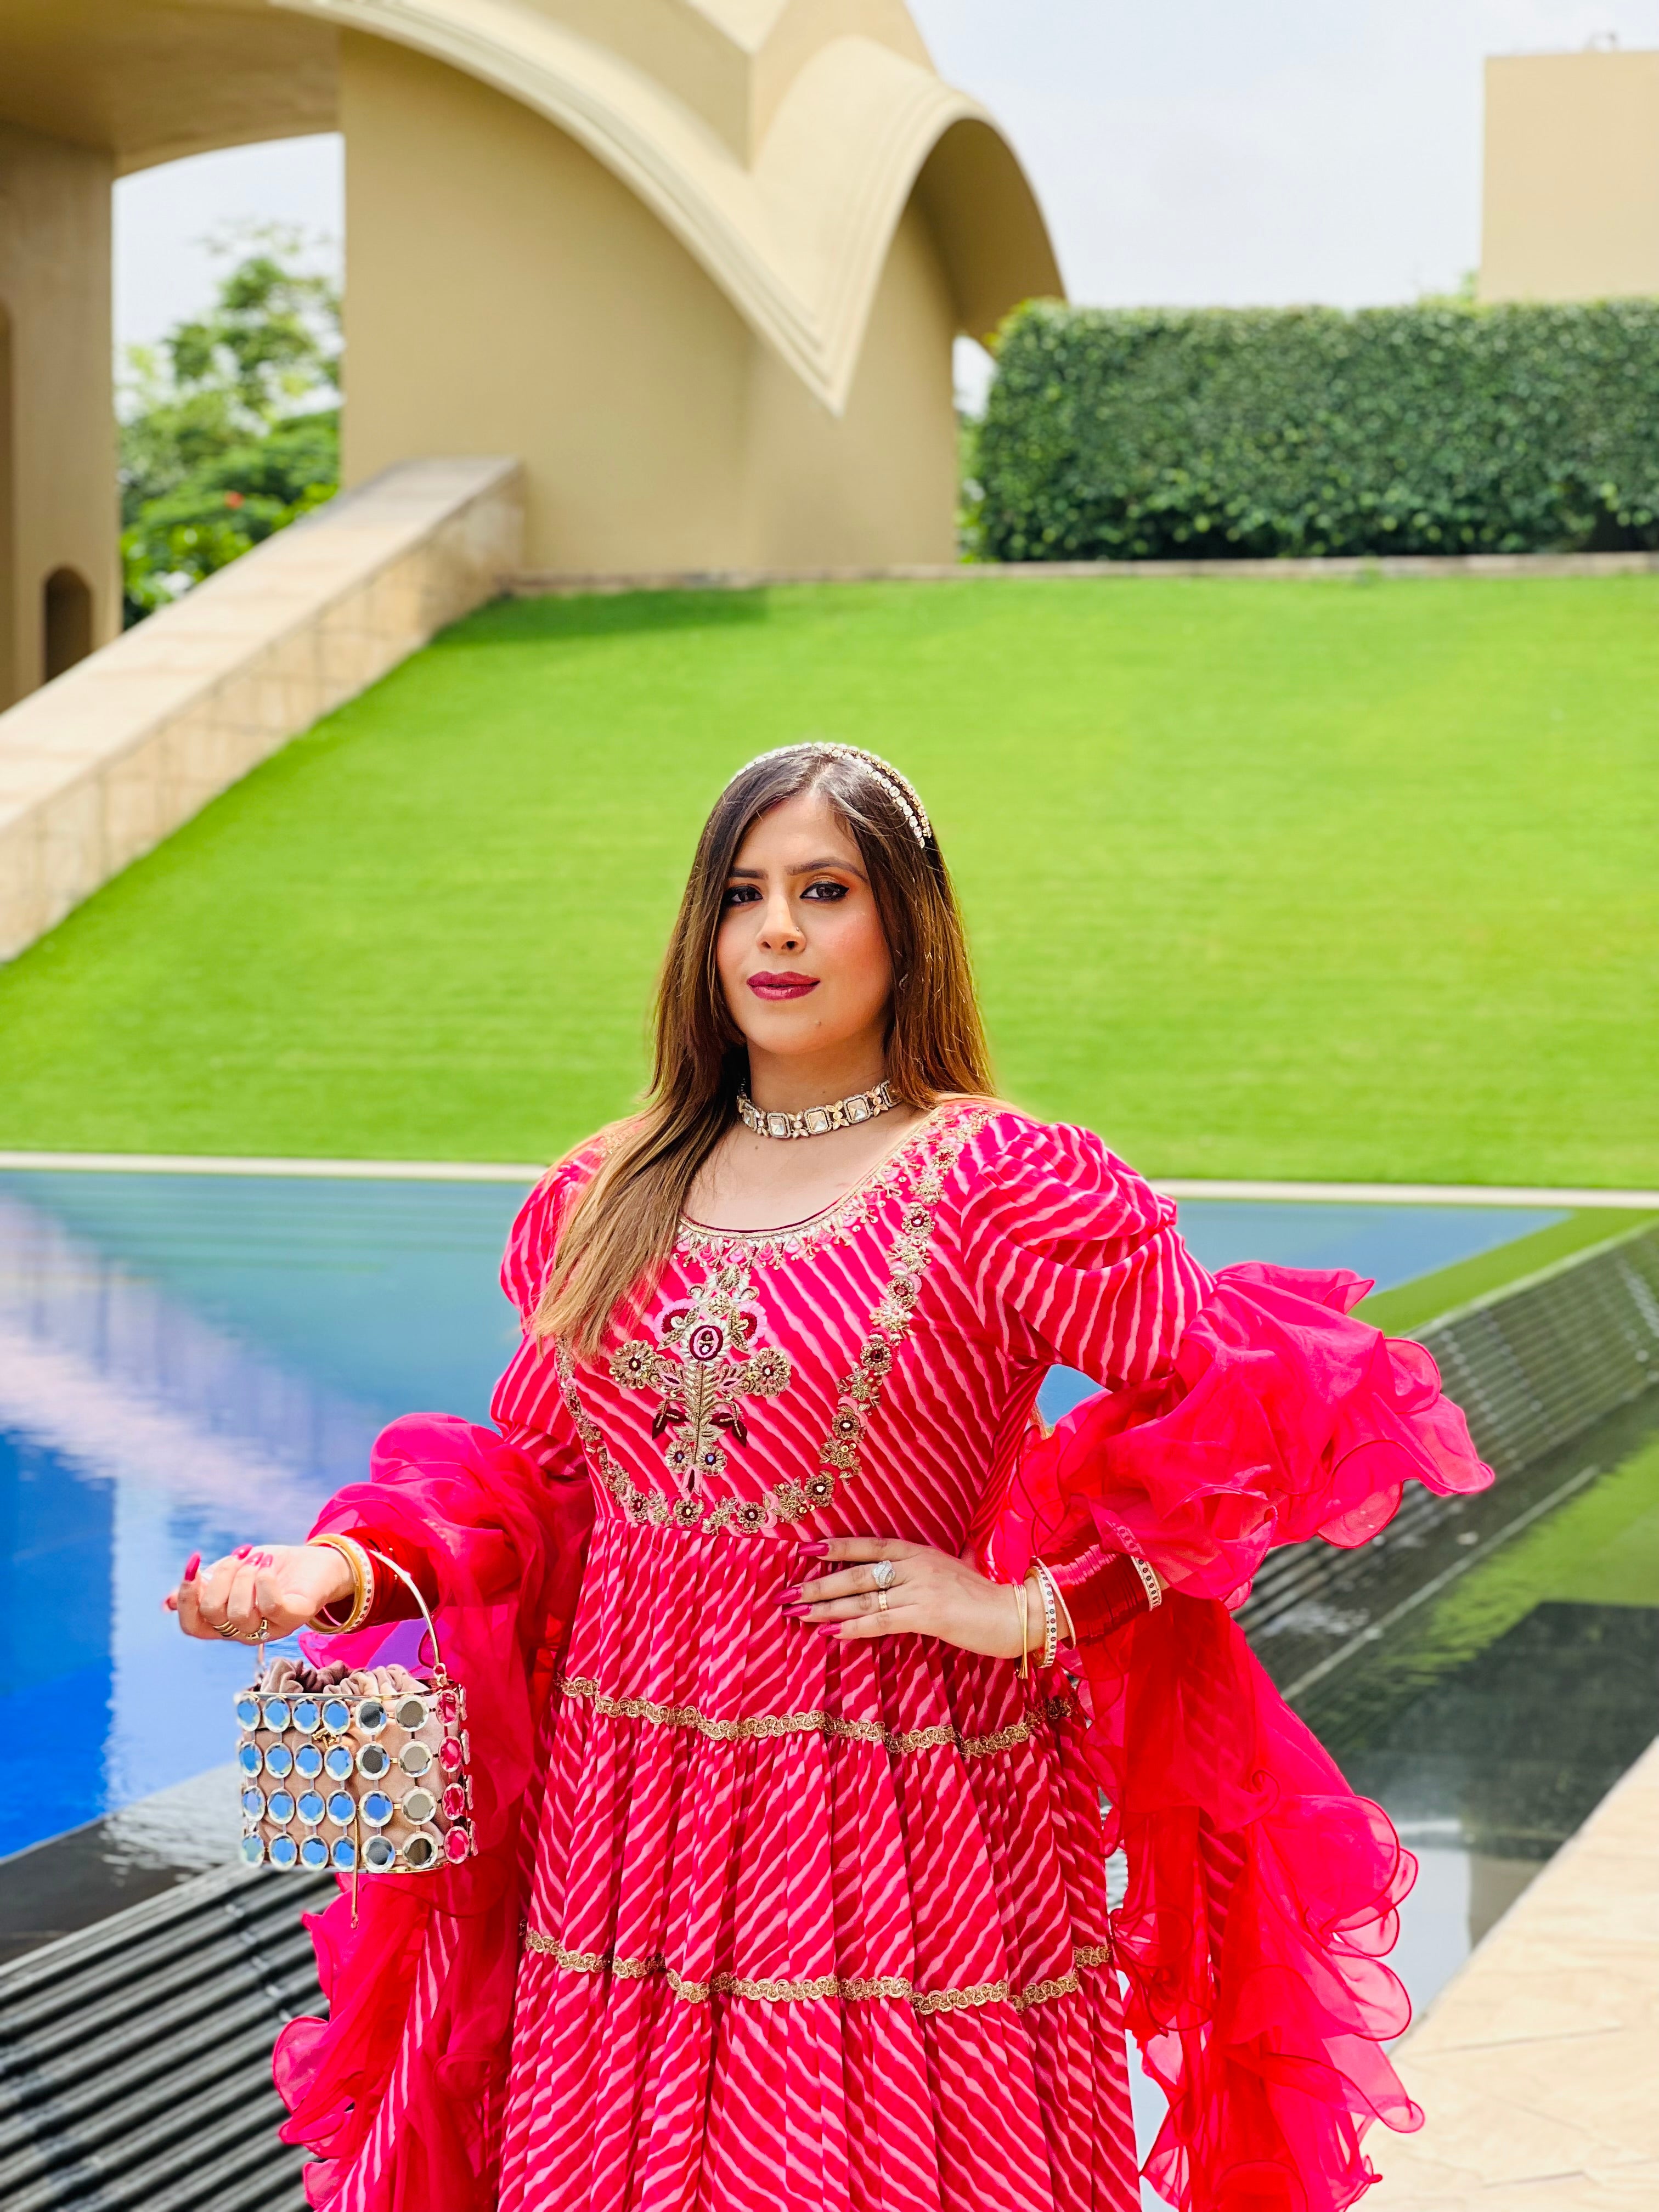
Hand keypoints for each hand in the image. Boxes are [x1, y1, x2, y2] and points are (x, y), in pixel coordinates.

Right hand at [167, 1543, 353, 1642]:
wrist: (317, 1562)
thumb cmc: (270, 1569)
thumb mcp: (231, 1573)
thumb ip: (203, 1586)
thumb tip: (164, 1603)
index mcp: (225, 1624)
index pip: (192, 1625)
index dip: (185, 1597)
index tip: (194, 1563)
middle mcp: (244, 1632)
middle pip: (212, 1613)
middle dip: (221, 1577)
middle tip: (240, 1557)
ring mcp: (270, 1629)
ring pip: (238, 1613)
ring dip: (244, 1576)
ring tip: (258, 1560)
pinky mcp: (294, 1618)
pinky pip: (270, 1606)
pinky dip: (264, 1581)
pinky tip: (267, 1566)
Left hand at [781, 1536, 1032, 1659]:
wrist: (1015, 1614)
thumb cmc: (985, 1595)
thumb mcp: (957, 1568)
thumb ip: (943, 1561)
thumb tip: (946, 1556)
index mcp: (919, 1551)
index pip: (868, 1546)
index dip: (835, 1548)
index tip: (803, 1552)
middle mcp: (915, 1564)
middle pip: (856, 1573)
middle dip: (817, 1585)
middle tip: (785, 1595)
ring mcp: (921, 1588)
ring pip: (864, 1596)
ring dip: (826, 1607)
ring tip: (796, 1615)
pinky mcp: (928, 1614)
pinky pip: (883, 1620)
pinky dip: (854, 1626)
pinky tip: (831, 1633)